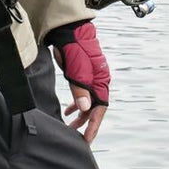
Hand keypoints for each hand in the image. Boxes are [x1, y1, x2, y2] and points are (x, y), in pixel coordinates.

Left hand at [46, 20, 109, 143]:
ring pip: (88, 102)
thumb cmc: (75, 47)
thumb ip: (80, 89)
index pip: (100, 107)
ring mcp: (91, 78)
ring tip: (69, 126)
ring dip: (80, 115)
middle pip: (95, 107)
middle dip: (86, 123)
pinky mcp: (82, 75)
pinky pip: (82, 95)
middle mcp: (98, 80)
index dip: (94, 124)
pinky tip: (68, 110)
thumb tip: (84, 108)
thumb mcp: (77, 69)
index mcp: (101, 80)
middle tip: (75, 136)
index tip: (86, 139)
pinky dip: (76, 104)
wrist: (69, 29)